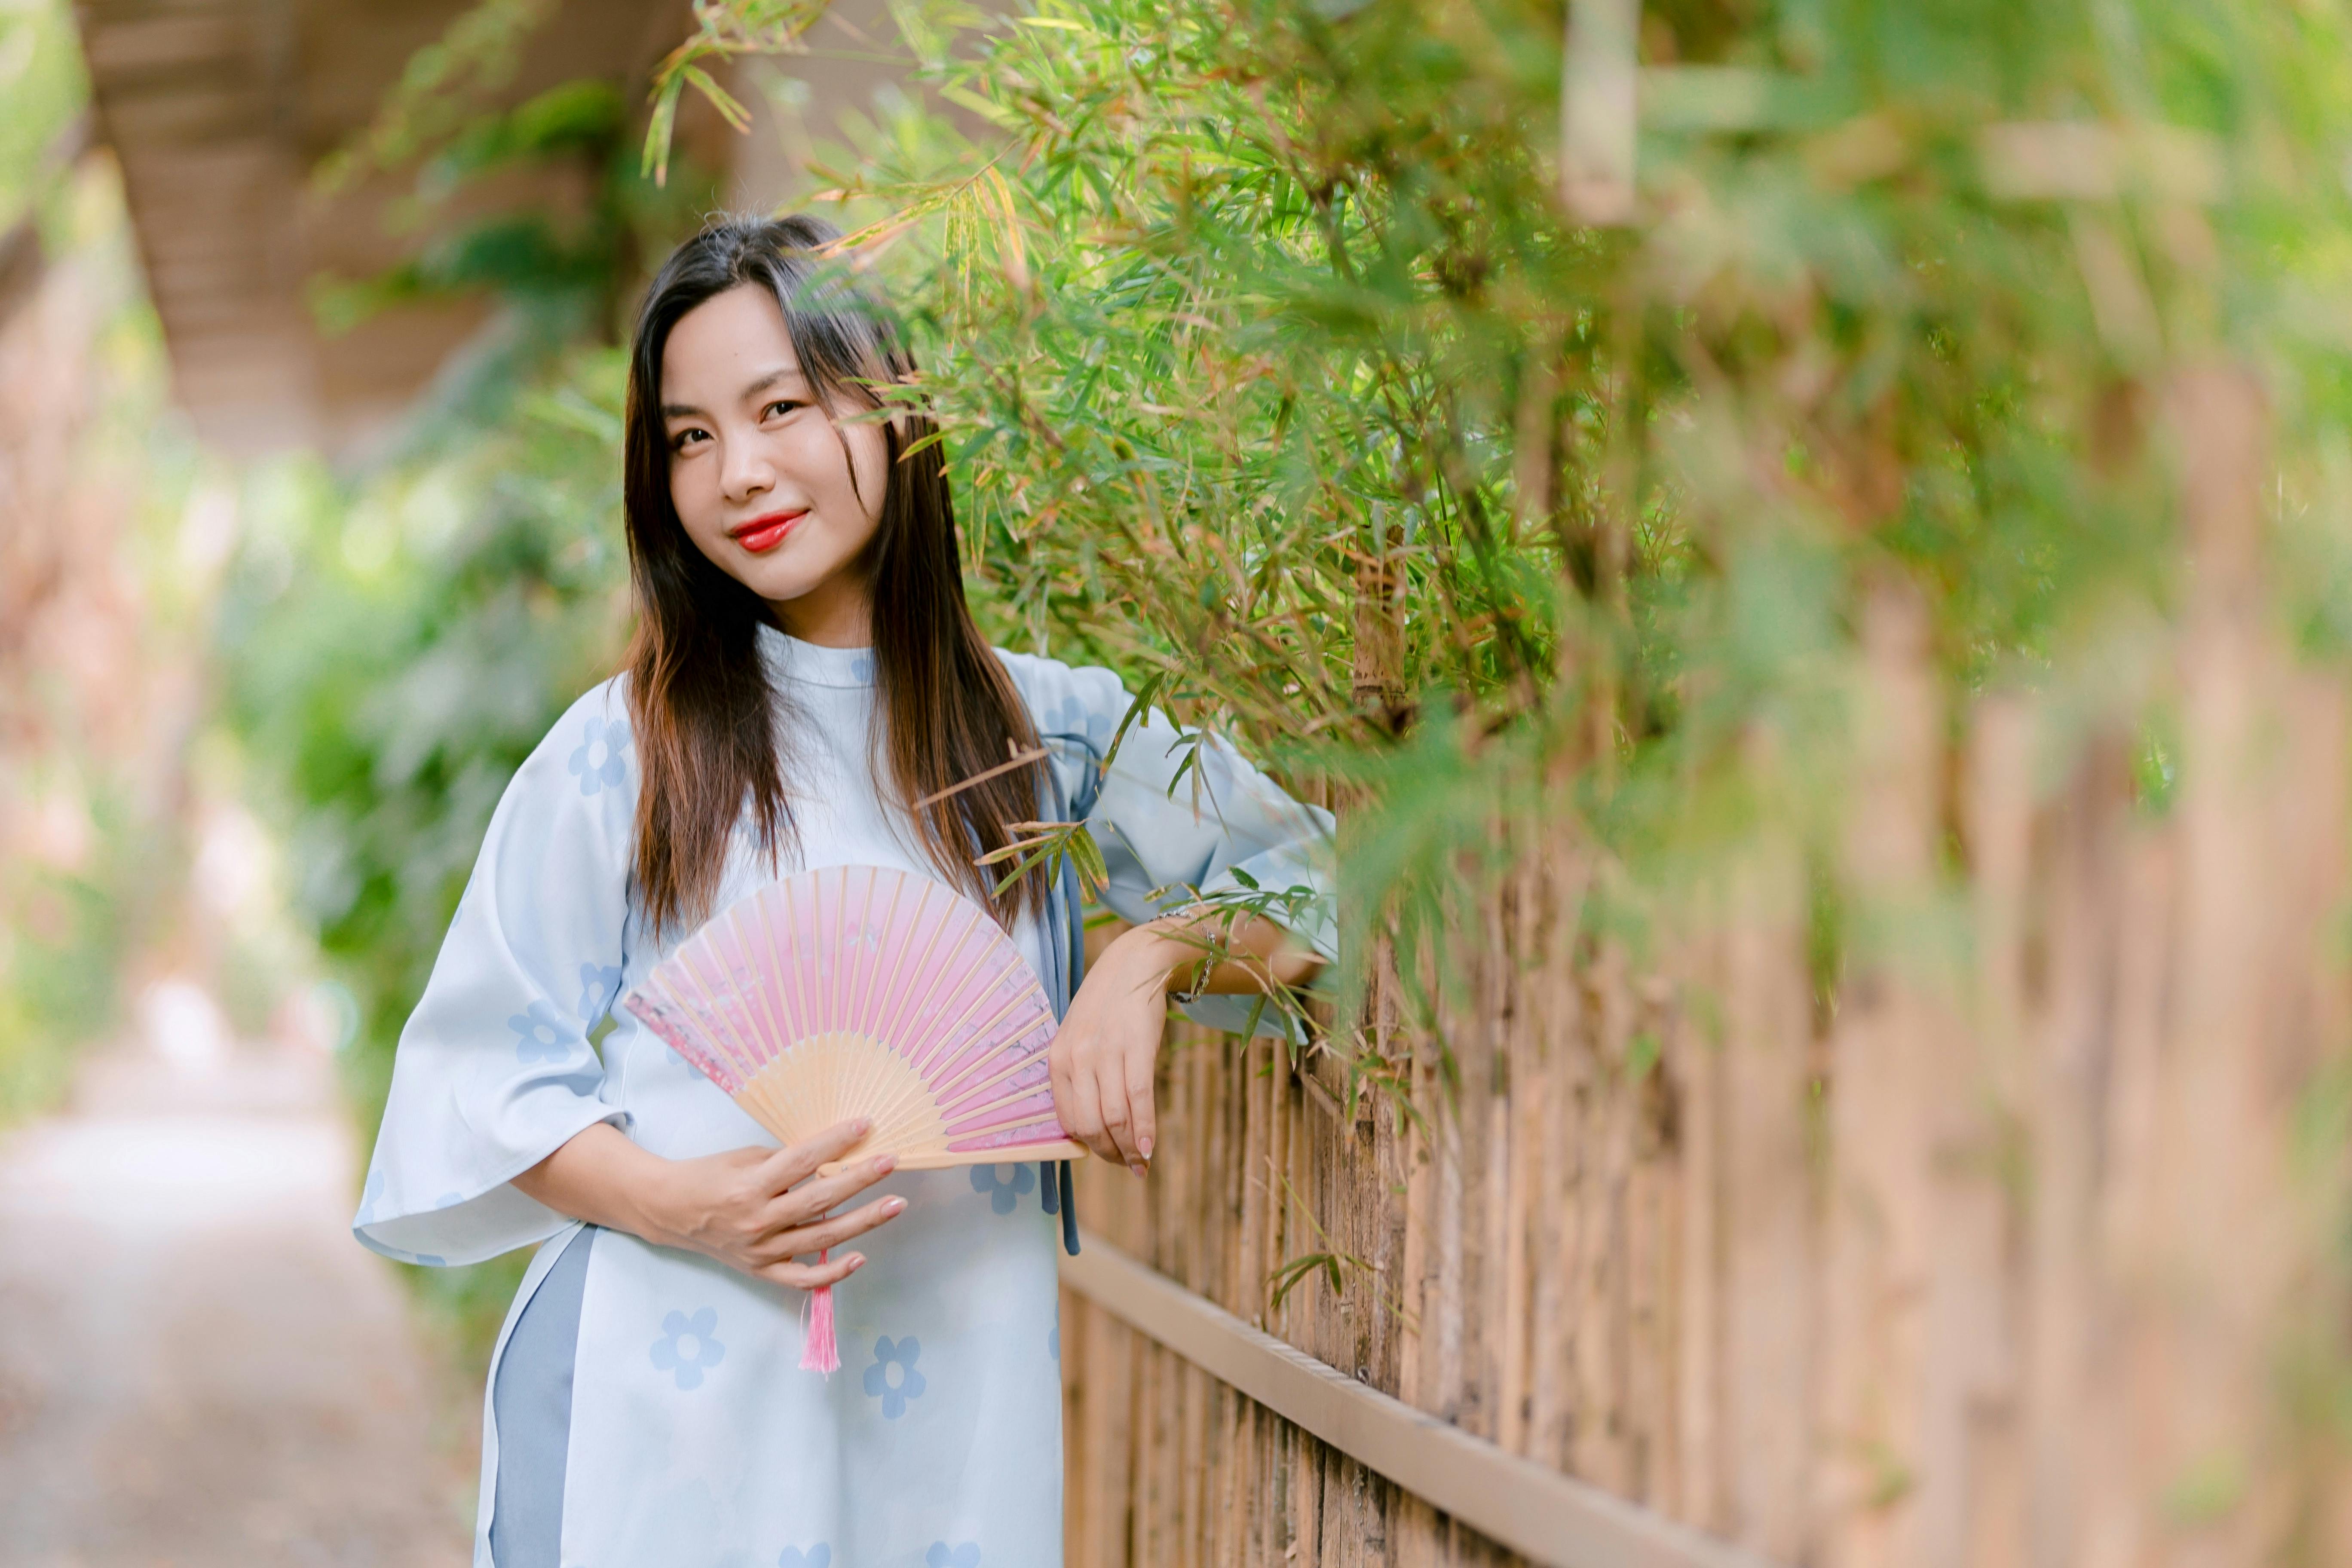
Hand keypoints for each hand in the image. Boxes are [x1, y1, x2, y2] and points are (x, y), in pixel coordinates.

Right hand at [635, 1117, 902, 1289]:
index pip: (802, 1161)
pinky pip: (802, 1279)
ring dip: (863, 1221)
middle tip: (891, 1161)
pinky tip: (859, 1258)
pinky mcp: (761, 1270)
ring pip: (821, 1238)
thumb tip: (832, 1156)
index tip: (865, 1126)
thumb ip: (785, 1161)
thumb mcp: (744, 1158)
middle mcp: (758, 1220)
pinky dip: (831, 1273)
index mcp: (750, 1185)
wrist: (670, 1211)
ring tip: (895, 1204)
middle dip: (860, 1180)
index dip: (835, 1142)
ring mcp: (761, 1250)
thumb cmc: (709, 1177)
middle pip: (819, 1200)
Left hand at [1050, 928, 1185, 1173]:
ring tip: (1140, 1164)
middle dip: (1109, 1154)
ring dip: (1129, 1150)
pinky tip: (1149, 1148)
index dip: (1089, 1147)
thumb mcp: (1079, 1040)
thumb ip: (1079, 1078)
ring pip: (1114, 1118)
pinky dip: (1144, 1130)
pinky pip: (1138, 1099)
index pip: (1068, 1120)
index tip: (1106, 1157)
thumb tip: (1092, 1128)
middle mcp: (1076, 1059)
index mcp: (1057, 1060)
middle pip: (1091, 1125)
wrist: (1134, 965)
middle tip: (1127, 1166)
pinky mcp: (1135, 1047)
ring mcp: (1105, 1053)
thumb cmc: (1107, 1008)